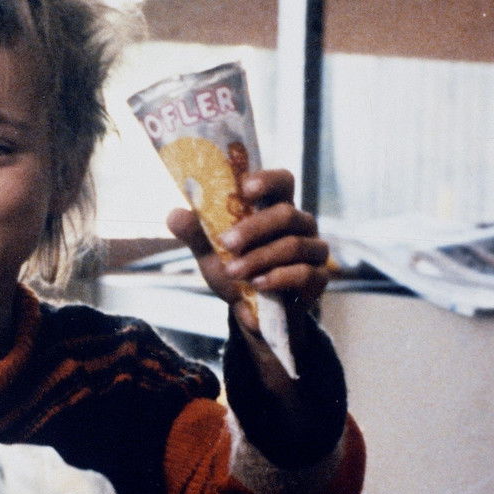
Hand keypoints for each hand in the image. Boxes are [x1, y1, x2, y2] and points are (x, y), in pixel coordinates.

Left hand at [167, 169, 328, 331]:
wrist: (252, 313)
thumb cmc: (236, 270)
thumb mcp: (211, 252)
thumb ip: (196, 232)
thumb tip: (174, 214)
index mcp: (275, 207)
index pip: (282, 181)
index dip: (267, 180)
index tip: (244, 188)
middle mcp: (300, 224)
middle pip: (286, 214)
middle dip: (253, 228)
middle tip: (226, 242)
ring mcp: (313, 250)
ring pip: (292, 244)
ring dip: (258, 258)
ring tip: (232, 272)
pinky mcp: (319, 278)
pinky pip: (303, 273)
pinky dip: (277, 278)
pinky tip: (258, 285)